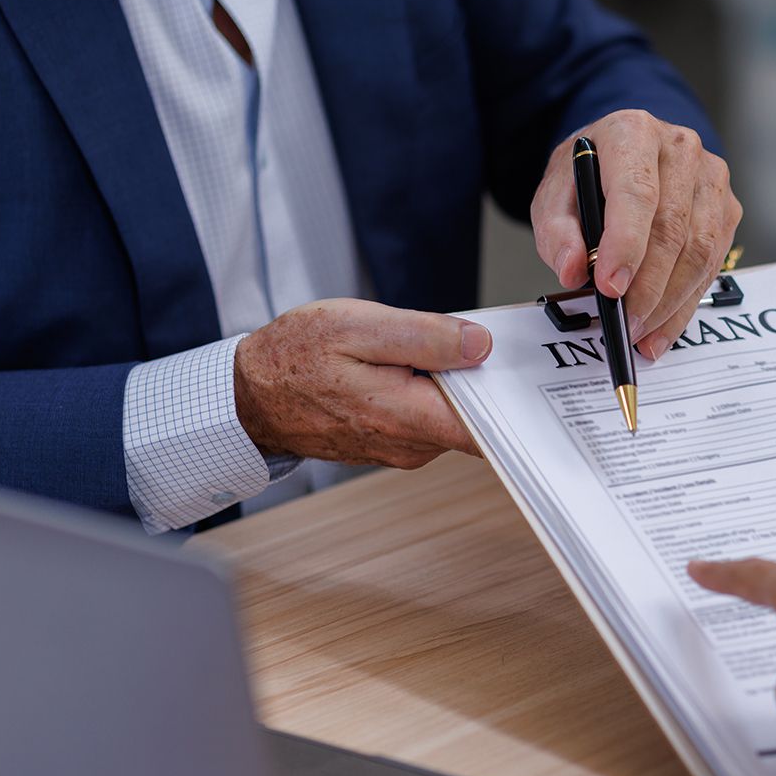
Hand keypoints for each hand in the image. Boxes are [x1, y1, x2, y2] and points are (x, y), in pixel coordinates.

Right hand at [233, 299, 491, 468]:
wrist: (251, 394)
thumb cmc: (296, 357)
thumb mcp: (359, 327)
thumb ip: (425, 337)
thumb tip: (480, 344)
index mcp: (407, 416)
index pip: (488, 429)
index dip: (513, 402)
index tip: (524, 372)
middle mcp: (410, 444)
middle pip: (475, 417)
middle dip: (481, 380)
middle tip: (475, 340)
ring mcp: (401, 448)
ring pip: (450, 415)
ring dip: (450, 384)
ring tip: (433, 349)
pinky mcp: (393, 443)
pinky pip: (428, 418)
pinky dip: (429, 392)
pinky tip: (413, 367)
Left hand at [531, 109, 742, 360]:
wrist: (624, 154)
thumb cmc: (590, 175)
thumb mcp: (555, 194)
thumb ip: (557, 231)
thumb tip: (573, 271)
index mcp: (633, 133)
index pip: (637, 192)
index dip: (626, 245)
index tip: (611, 288)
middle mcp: (680, 149)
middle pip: (672, 228)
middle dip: (648, 286)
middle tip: (625, 324)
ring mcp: (711, 178)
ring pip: (700, 251)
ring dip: (670, 302)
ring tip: (642, 334)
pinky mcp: (727, 209)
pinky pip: (712, 265)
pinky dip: (685, 304)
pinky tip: (662, 327)